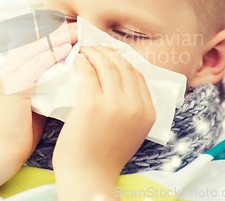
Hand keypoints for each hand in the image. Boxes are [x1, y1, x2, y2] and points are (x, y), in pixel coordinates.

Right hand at [0, 22, 76, 163]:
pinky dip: (52, 55)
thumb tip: (69, 74)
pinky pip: (34, 66)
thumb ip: (45, 85)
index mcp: (7, 71)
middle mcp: (3, 69)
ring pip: (34, 49)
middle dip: (57, 33)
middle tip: (78, 26)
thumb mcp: (33, 101)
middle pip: (32, 42)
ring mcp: (5, 77)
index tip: (73, 30)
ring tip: (77, 33)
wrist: (0, 154)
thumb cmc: (20, 132)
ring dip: (57, 39)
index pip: (31, 44)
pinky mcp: (10, 88)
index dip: (52, 35)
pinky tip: (69, 50)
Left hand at [53, 46, 155, 197]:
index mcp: (148, 112)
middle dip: (108, 52)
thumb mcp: (131, 131)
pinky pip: (89, 72)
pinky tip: (77, 60)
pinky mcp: (93, 104)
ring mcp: (115, 104)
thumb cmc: (104, 155)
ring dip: (95, 53)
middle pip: (124, 65)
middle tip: (95, 48)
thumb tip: (121, 82)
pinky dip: (83, 62)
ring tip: (84, 51)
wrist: (88, 176)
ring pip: (107, 65)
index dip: (123, 60)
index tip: (110, 55)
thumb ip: (131, 108)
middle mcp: (135, 106)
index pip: (138, 75)